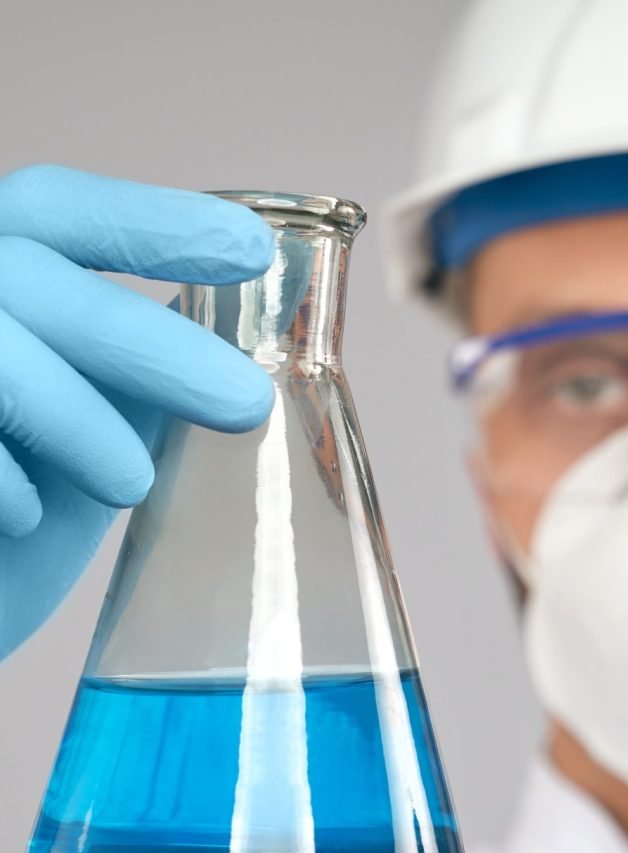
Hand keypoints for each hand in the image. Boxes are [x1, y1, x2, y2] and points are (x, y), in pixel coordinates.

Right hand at [0, 164, 272, 657]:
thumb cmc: (16, 516)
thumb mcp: (88, 430)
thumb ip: (134, 374)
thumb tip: (242, 338)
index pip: (53, 210)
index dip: (150, 222)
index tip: (254, 252)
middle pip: (32, 275)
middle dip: (149, 344)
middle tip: (246, 404)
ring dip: (77, 421)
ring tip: (131, 485)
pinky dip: (2, 480)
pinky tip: (27, 519)